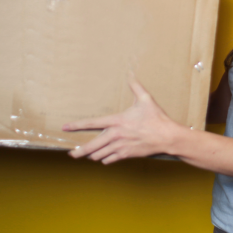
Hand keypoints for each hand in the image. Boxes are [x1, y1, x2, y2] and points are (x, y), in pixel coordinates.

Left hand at [62, 74, 182, 163]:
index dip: (76, 125)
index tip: (65, 127)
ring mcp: (120, 147)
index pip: (92, 123)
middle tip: (71, 154)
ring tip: (87, 155)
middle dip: (79, 151)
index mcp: (117, 121)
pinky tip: (104, 157)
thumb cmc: (156, 118)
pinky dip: (105, 159)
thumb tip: (130, 72)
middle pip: (91, 146)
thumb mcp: (145, 99)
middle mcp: (115, 135)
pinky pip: (109, 160)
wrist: (166, 137)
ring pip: (99, 155)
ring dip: (92, 155)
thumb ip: (135, 86)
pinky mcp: (126, 155)